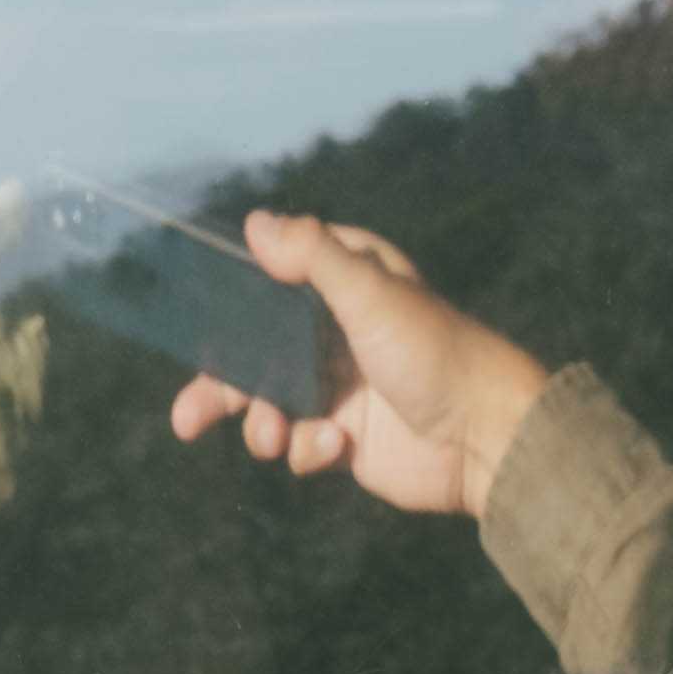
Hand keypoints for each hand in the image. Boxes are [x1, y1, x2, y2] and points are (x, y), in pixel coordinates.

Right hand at [166, 213, 548, 523]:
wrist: (483, 438)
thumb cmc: (436, 354)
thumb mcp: (369, 293)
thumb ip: (311, 255)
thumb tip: (255, 223)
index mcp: (346, 284)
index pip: (272, 284)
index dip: (232, 309)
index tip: (198, 329)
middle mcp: (338, 333)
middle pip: (256, 356)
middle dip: (222, 388)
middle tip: (189, 418)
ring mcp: (340, 388)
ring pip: (269, 407)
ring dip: (263, 427)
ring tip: (274, 439)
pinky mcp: (345, 438)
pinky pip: (300, 446)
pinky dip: (307, 450)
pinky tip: (338, 447)